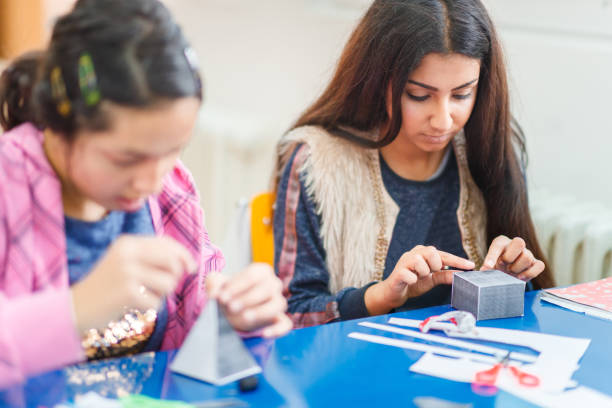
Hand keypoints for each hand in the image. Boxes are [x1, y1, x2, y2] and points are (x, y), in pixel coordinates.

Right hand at [70, 235, 196, 332]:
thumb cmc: (107, 285)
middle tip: (163, 286)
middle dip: (175, 276)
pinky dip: (150, 306)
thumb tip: (187, 262)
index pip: (167, 243)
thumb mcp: (125, 261)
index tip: (192, 267)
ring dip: (162, 294)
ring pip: (169, 283)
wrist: (76, 307)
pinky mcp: (128, 293)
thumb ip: (153, 257)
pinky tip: (134, 305)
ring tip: (144, 294)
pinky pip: (157, 302)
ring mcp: (127, 273)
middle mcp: (128, 254)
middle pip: (173, 262)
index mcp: (128, 243)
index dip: (184, 255)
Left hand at [206, 263, 291, 337]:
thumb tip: (214, 293)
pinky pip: (285, 324)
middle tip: (231, 307)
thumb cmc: (229, 294)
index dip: (237, 286)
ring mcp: (278, 302)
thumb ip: (213, 283)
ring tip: (245, 318)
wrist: (233, 310)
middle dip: (248, 298)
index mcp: (261, 271)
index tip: (222, 296)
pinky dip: (277, 330)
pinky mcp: (280, 321)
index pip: (253, 275)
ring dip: (262, 311)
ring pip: (279, 304)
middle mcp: (273, 284)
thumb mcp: (218, 284)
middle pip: (267, 288)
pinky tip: (264, 335)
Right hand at [365, 245, 474, 314]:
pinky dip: (413, 280)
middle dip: (435, 265)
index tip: (471, 266)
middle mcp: (414, 253)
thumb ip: (446, 275)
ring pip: (420, 263)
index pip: (444, 255)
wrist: (394, 293)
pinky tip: (411, 281)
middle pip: (432, 252)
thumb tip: (461, 274)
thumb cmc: (414, 283)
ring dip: (422, 274)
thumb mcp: (432, 279)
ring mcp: (404, 261)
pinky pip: (410, 275)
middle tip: (430, 272)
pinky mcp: (398, 272)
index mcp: (423, 253)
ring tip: (418, 277)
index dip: (457, 260)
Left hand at [481, 235, 544, 280]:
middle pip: (519, 242)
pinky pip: (540, 266)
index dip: (492, 256)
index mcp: (501, 242)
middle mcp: (516, 245)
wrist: (505, 273)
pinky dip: (530, 273)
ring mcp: (527, 253)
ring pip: (527, 256)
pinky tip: (520, 278)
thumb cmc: (496, 266)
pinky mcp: (535, 263)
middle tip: (503, 266)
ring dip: (517, 268)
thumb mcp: (489, 264)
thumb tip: (484, 270)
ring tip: (510, 272)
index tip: (487, 267)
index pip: (498, 244)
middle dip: (509, 257)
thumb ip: (487, 266)